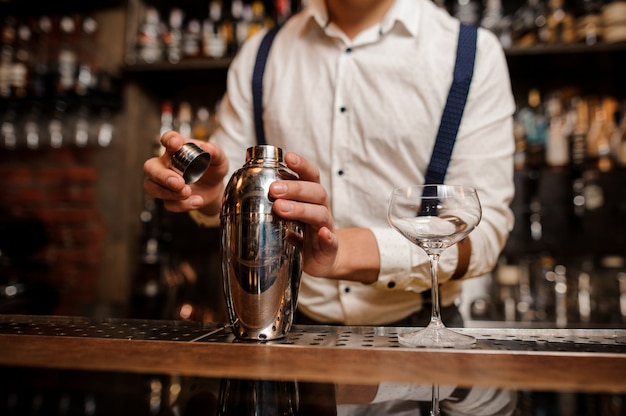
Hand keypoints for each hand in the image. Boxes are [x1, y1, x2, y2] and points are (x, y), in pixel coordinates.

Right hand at [143, 131, 228, 213]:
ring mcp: (164, 183)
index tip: (175, 144)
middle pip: (150, 167)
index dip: (168, 140)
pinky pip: (168, 204)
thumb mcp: (219, 160)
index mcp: (177, 149)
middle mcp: (166, 164)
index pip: (167, 139)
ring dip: (169, 193)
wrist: (215, 188)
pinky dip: (182, 204)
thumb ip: (215, 152)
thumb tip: (208, 147)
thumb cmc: (212, 169)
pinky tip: (196, 201)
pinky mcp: (169, 199)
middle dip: (163, 176)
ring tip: (188, 192)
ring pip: (151, 187)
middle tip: (179, 182)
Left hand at [268, 152, 339, 277]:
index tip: (288, 156)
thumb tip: (241, 195)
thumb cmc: (303, 233)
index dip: (301, 165)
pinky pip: (332, 241)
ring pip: (320, 213)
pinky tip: (322, 233)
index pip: (309, 176)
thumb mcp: (286, 217)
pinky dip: (327, 236)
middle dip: (295, 188)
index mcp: (310, 198)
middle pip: (315, 191)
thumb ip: (272, 205)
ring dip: (301, 209)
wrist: (323, 260)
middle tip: (273, 189)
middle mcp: (321, 208)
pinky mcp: (330, 248)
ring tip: (281, 209)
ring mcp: (326, 227)